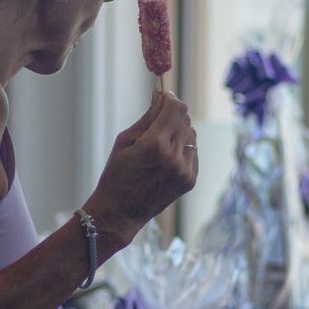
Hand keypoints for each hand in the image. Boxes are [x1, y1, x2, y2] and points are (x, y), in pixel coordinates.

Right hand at [83, 91, 197, 248]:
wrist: (120, 213)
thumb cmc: (116, 174)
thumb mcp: (125, 141)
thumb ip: (147, 117)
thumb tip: (160, 95)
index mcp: (154, 144)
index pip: (175, 109)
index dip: (170, 98)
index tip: (163, 96)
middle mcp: (173, 157)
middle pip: (185, 119)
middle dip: (173, 114)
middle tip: (159, 118)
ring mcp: (184, 170)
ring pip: (191, 135)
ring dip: (179, 132)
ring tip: (159, 143)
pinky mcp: (190, 180)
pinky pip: (192, 153)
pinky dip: (182, 149)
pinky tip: (165, 157)